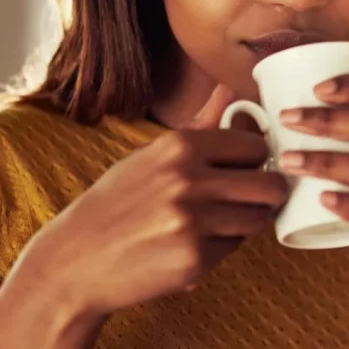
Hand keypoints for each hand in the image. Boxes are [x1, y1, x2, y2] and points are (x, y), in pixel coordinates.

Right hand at [20, 85, 287, 318]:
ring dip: (245, 223)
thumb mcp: (152, 156)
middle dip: (266, 195)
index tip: (245, 171)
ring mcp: (193, 220)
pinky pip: (234, 248)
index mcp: (180, 146)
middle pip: (271, 185)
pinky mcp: (195, 259)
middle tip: (247, 201)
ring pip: (258, 219)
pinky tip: (193, 246)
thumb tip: (228, 89)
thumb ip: (199, 126)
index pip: (256, 147)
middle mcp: (188, 179)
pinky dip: (222, 249)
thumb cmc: (117, 203)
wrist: (77, 259)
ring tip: (216, 224)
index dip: (256, 162)